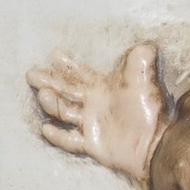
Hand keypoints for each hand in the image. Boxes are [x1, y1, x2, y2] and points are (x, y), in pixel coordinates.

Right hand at [26, 42, 166, 185]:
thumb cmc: (152, 113)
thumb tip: (147, 44)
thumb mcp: (146, 84)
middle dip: (49, 81)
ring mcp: (92, 125)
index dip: (68, 64)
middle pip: (66, 90)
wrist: (158, 145)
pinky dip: (58, 136)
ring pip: (64, 112)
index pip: (80, 74)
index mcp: (104, 88)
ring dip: (52, 104)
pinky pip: (70, 141)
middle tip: (31, 73)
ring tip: (43, 95)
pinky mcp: (93, 144)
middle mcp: (95, 105)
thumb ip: (142, 63)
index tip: (54, 54)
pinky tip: (45, 130)